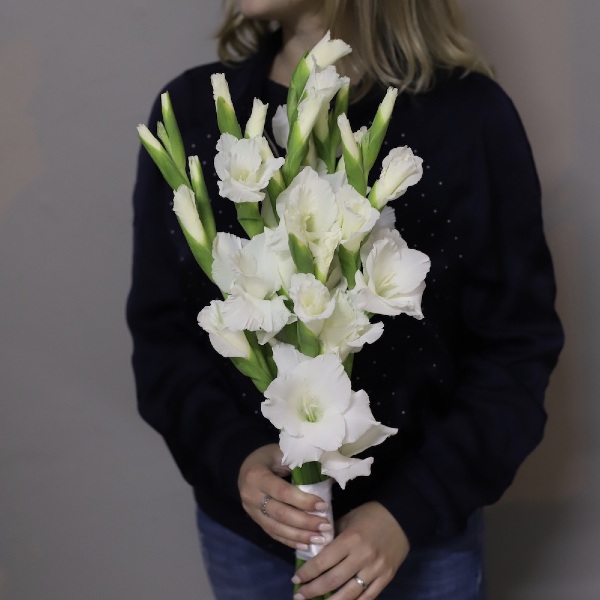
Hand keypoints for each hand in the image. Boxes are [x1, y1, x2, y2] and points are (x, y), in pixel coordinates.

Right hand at [238, 444, 332, 551]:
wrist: (247, 466)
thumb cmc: (270, 457)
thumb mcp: (282, 453)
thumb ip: (300, 463)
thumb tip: (328, 473)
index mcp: (257, 475)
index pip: (282, 492)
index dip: (303, 500)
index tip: (323, 505)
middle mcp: (251, 495)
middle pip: (280, 513)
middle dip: (304, 522)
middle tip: (325, 526)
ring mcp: (251, 511)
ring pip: (276, 528)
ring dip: (299, 535)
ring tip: (320, 539)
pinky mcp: (256, 520)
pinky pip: (273, 534)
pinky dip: (290, 541)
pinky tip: (306, 545)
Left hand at [291, 502, 409, 598]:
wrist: (402, 517)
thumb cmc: (370, 515)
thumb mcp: (348, 519)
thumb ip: (332, 536)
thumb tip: (313, 549)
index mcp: (350, 539)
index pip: (323, 561)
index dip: (307, 573)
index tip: (295, 579)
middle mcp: (362, 557)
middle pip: (333, 581)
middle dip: (313, 590)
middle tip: (299, 596)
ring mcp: (376, 570)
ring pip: (349, 594)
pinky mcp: (387, 578)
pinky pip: (367, 597)